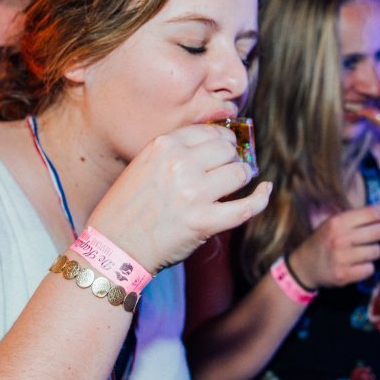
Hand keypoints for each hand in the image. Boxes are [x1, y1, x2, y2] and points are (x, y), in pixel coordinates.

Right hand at [87, 124, 271, 272]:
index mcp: (163, 145)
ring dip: (240, 179)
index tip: (224, 150)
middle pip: (227, 150)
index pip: (210, 132)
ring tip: (233, 187)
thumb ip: (175, 153)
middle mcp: (180, 164)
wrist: (113, 247)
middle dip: (231, 159)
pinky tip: (265, 191)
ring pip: (239, 173)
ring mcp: (193, 193)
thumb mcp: (143, 166)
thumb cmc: (127, 209)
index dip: (222, 141)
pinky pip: (247, 206)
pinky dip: (261, 198)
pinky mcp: (204, 222)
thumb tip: (217, 146)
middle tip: (228, 170)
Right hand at [287, 204, 379, 288]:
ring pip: (376, 251)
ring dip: (375, 251)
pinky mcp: (345, 275)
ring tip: (366, 250)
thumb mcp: (333, 224)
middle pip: (378, 232)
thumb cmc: (323, 242)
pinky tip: (358, 264)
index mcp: (337, 223)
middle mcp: (340, 239)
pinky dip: (367, 267)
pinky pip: (370, 269)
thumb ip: (355, 219)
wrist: (304, 267)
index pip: (370, 214)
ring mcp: (342, 258)